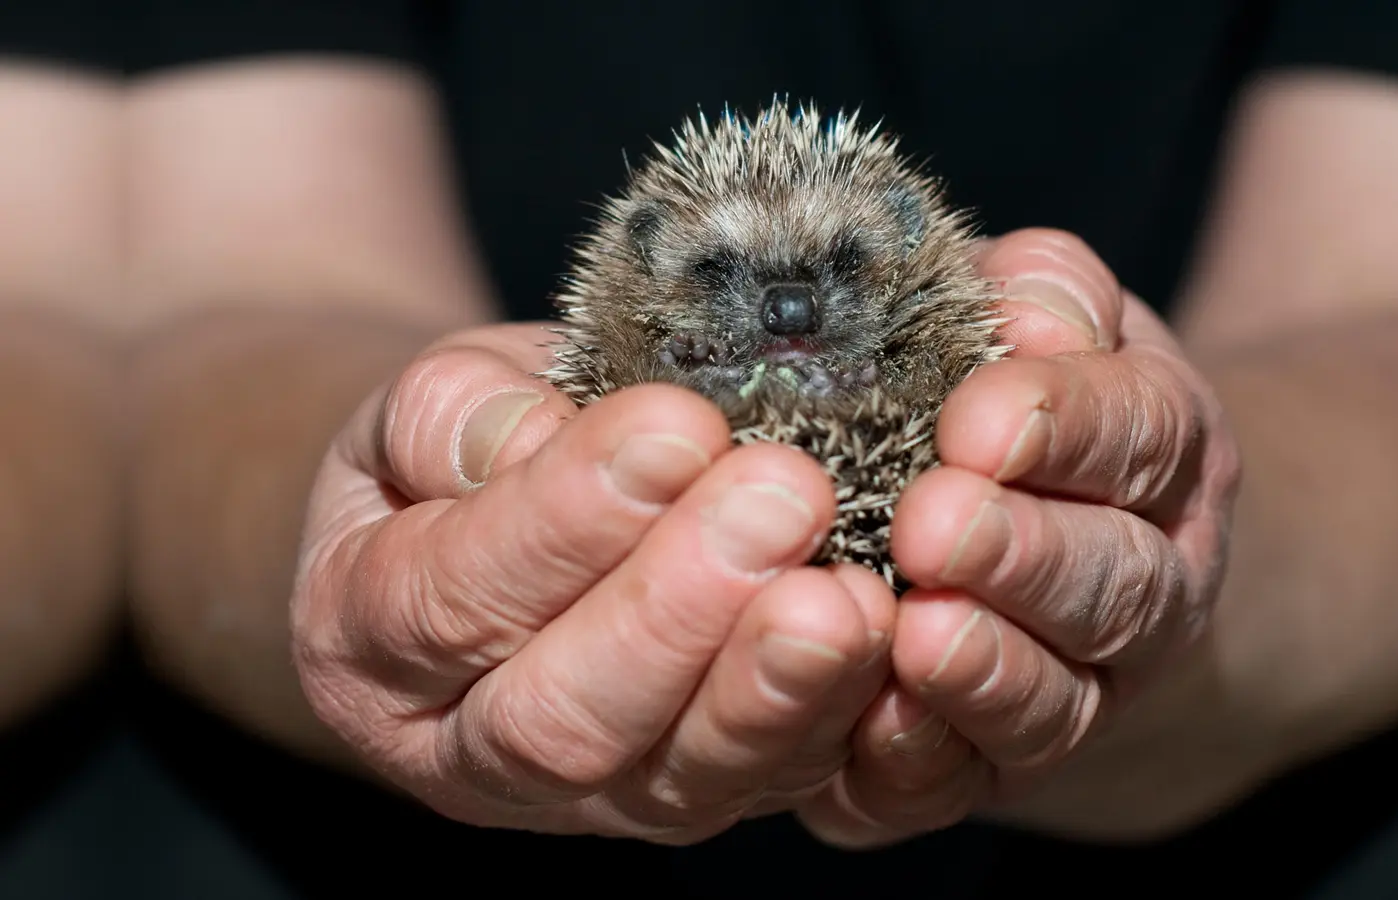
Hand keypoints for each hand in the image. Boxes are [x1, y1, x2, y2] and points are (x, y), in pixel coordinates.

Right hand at [290, 324, 898, 842]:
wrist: (490, 526)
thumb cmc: (464, 453)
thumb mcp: (431, 405)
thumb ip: (455, 416)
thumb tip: (531, 439)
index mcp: (368, 640)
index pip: (451, 599)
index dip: (563, 521)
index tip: (674, 429)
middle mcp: (467, 750)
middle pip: (563, 721)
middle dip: (682, 610)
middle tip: (782, 496)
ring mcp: (588, 794)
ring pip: (677, 781)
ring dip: (774, 688)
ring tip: (849, 595)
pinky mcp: (692, 796)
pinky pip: (773, 786)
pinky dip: (842, 721)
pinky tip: (887, 635)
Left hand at [797, 228, 1242, 845]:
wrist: (1064, 550)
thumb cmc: (1030, 411)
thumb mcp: (1052, 321)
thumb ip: (1044, 293)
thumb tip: (1025, 306)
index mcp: (1160, 460)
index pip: (1139, 435)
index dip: (1064, 426)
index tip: (979, 419)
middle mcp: (1143, 591)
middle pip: (1113, 587)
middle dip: (1024, 558)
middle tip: (933, 527)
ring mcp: (1077, 693)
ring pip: (1053, 705)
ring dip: (986, 675)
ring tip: (915, 636)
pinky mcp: (985, 768)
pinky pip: (959, 787)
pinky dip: (918, 765)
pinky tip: (868, 727)